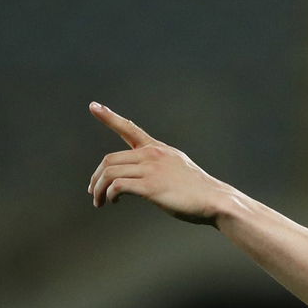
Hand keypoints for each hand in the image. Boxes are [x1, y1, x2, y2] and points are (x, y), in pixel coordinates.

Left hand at [86, 102, 231, 223]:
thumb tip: (142, 175)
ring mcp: (151, 170)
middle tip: (93, 191)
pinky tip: (114, 201)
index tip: (94, 106)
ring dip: (98, 189)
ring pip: (110, 173)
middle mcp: (152, 155)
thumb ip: (158, 165)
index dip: (109, 117)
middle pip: (110, 159)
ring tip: (99, 201)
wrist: (214, 200)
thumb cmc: (197, 189)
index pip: (129, 128)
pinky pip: (118, 186)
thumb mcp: (177, 167)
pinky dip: (109, 194)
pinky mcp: (151, 186)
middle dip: (96, 177)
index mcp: (158, 149)